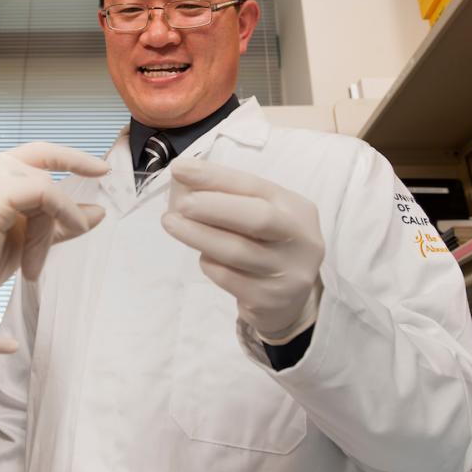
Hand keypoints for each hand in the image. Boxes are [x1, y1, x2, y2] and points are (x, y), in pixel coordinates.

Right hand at [0, 142, 108, 358]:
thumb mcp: (26, 238)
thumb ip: (58, 221)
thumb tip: (97, 211)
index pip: (36, 152)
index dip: (71, 156)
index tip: (101, 169)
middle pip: (43, 173)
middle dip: (59, 209)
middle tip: (55, 245)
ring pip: (44, 186)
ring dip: (51, 226)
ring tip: (33, 262)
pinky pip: (43, 195)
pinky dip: (56, 218)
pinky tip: (41, 253)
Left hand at [161, 158, 323, 342]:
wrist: (288, 302)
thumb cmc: (267, 246)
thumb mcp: (262, 216)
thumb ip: (230, 199)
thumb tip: (183, 179)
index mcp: (297, 209)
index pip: (255, 186)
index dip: (216, 177)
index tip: (180, 169)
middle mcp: (300, 240)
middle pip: (257, 219)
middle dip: (214, 207)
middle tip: (180, 203)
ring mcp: (287, 273)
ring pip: (237, 251)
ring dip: (198, 235)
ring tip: (170, 223)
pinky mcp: (269, 299)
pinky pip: (229, 278)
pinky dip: (209, 263)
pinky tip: (201, 255)